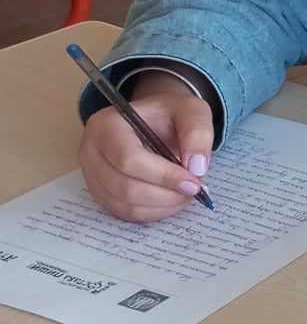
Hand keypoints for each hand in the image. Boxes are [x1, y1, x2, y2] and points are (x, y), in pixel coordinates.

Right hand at [79, 72, 215, 223]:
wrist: (153, 120)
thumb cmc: (169, 114)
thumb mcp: (190, 111)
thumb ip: (197, 133)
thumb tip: (196, 168)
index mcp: (107, 125)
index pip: (129, 159)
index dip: (164, 176)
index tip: (194, 183)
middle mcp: (91, 152)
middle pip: (125, 187)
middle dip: (166, 195)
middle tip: (195, 190)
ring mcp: (92, 176)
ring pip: (125, 205)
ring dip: (162, 206)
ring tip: (185, 194)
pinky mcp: (101, 193)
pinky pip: (125, 213)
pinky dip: (153, 212)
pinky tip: (171, 200)